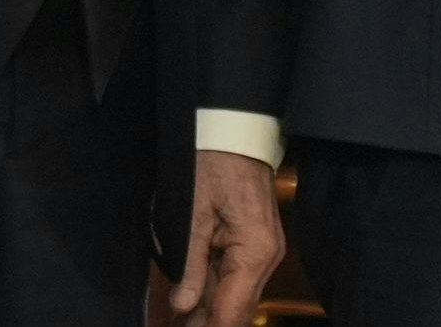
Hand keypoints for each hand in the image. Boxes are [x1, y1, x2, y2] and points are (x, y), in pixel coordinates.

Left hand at [170, 148, 284, 326]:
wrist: (234, 132)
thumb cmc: (214, 162)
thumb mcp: (193, 212)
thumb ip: (190, 263)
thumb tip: (183, 304)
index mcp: (254, 252)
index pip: (232, 311)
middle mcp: (264, 258)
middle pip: (234, 309)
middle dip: (204, 324)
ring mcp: (260, 253)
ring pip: (232, 297)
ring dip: (206, 313)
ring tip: (176, 323)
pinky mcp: (252, 245)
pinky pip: (231, 279)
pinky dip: (210, 293)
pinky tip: (190, 307)